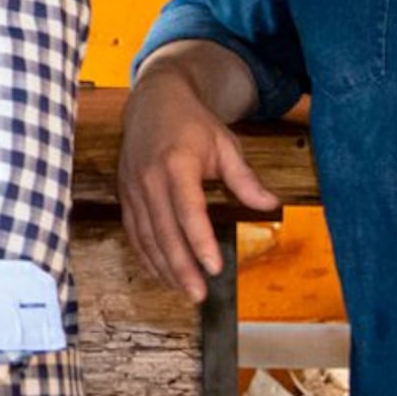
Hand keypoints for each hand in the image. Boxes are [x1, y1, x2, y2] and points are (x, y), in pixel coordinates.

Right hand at [119, 65, 276, 300]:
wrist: (153, 101)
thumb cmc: (192, 124)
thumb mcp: (225, 145)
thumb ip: (245, 179)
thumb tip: (271, 205)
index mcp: (177, 163)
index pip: (189, 210)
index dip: (200, 241)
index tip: (214, 267)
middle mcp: (150, 178)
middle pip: (164, 231)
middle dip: (180, 267)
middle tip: (198, 294)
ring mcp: (133, 188)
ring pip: (146, 237)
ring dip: (164, 267)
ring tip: (184, 290)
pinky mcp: (125, 195)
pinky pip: (133, 232)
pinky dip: (146, 256)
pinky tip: (161, 273)